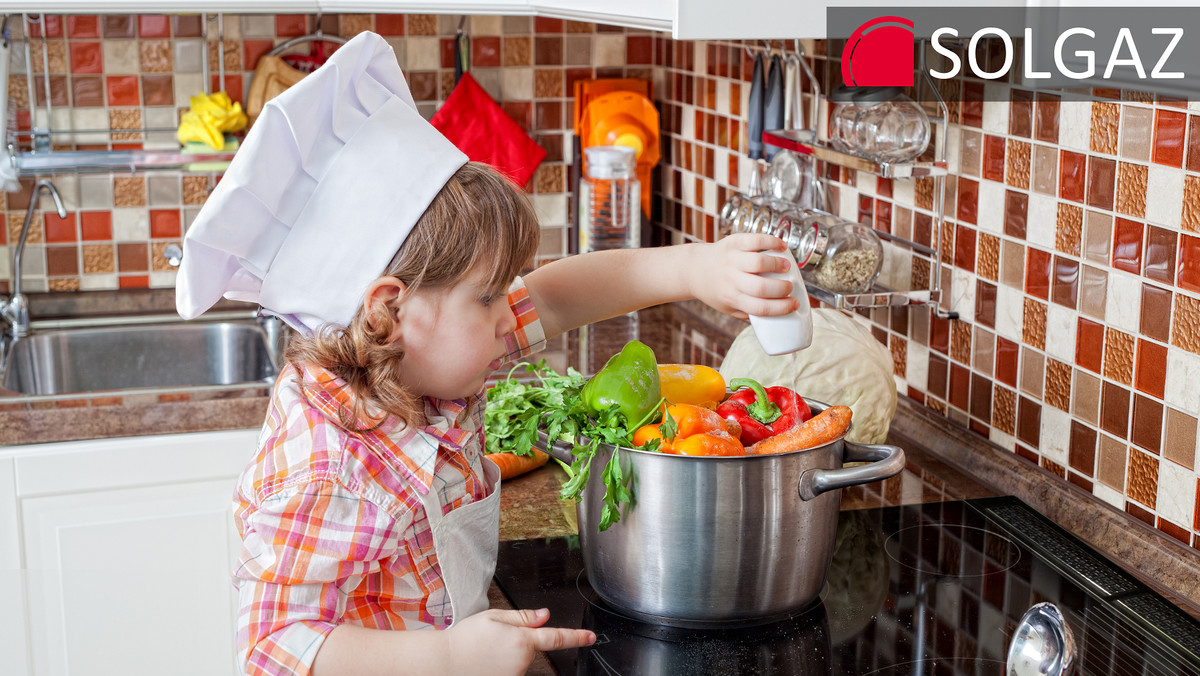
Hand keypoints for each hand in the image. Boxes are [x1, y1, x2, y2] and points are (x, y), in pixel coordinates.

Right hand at [445, 608, 595, 675]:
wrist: (444, 663)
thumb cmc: (465, 639)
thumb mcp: (494, 617)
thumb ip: (523, 617)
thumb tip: (544, 616)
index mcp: (522, 639)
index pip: (556, 637)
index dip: (576, 637)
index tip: (591, 637)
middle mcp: (522, 660)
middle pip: (529, 648)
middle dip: (517, 642)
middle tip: (491, 639)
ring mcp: (515, 675)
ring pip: (518, 661)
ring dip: (507, 656)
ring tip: (484, 652)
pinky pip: (510, 671)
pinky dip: (500, 666)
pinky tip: (484, 663)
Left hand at [688, 233, 800, 319]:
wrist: (694, 269)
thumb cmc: (715, 290)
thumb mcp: (728, 307)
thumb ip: (749, 313)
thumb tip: (777, 315)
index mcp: (732, 298)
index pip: (760, 308)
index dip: (782, 308)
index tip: (794, 305)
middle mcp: (731, 280)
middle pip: (761, 287)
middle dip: (782, 288)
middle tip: (790, 287)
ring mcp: (732, 260)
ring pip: (759, 263)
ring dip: (778, 265)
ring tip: (786, 266)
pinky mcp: (733, 243)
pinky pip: (755, 240)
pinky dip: (772, 242)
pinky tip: (781, 246)